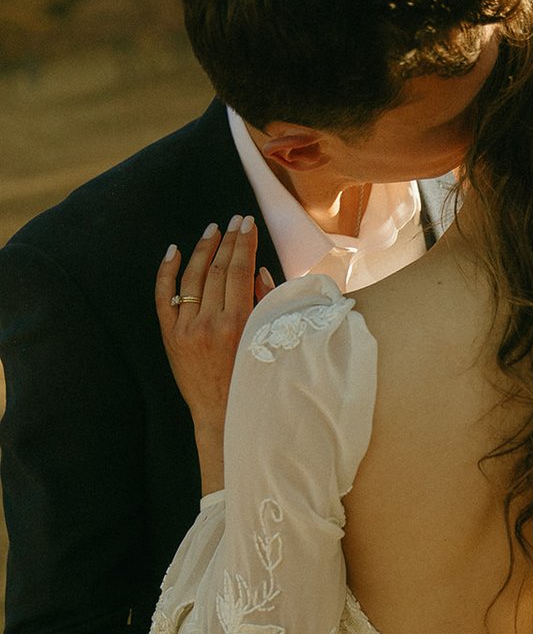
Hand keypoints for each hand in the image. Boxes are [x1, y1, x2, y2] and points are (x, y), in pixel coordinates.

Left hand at [155, 215, 273, 437]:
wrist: (223, 414)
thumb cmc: (253, 380)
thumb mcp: (268, 342)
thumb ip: (265, 305)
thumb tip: (258, 271)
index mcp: (239, 324)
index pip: (240, 271)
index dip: (245, 243)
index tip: (248, 223)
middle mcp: (210, 323)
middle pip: (218, 269)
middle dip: (229, 240)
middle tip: (235, 220)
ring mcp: (186, 329)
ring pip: (193, 277)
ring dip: (203, 249)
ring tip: (212, 230)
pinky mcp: (170, 337)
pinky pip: (164, 297)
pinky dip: (166, 272)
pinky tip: (174, 250)